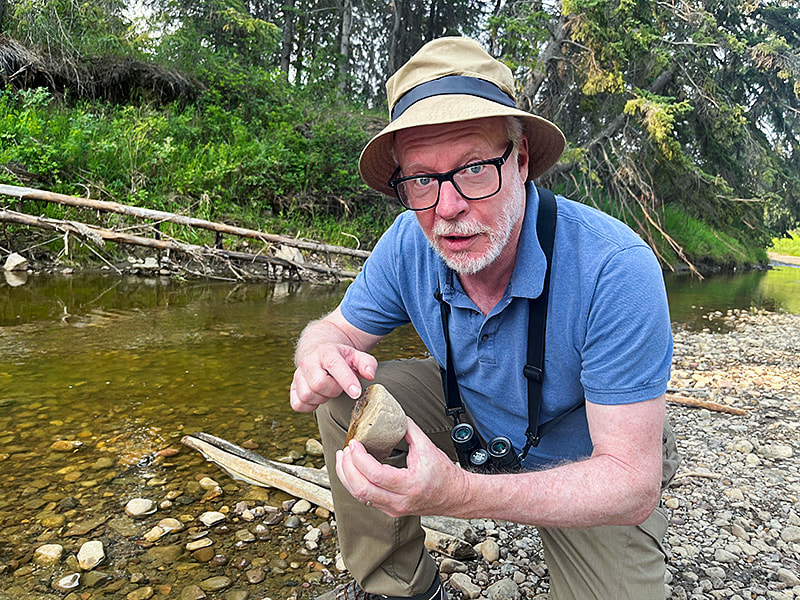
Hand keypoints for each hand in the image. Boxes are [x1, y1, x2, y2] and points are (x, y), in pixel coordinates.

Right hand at [290, 343, 376, 411]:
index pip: (333, 364)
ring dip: (322, 398)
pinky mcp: (293, 387)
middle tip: (339, 386)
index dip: (346, 380)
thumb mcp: (357, 356)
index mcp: (326, 351)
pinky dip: (310, 406)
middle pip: (319, 383)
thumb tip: (370, 375)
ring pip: (307, 395)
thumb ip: (367, 364)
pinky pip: (298, 404)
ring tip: (329, 390)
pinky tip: (318, 398)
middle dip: (334, 390)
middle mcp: (308, 361)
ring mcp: (298, 374)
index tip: (356, 393)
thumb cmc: (342, 359)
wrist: (321, 354)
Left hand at [336, 418, 470, 517]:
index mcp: (410, 484)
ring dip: (347, 477)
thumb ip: (409, 429)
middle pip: (362, 490)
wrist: (455, 496)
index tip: (354, 443)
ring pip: (360, 497)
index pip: (376, 475)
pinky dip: (355, 483)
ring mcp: (394, 509)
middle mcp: (400, 501)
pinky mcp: (390, 510)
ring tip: (343, 459)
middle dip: (347, 469)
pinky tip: (352, 470)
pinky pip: (366, 499)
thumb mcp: (428, 447)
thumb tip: (393, 414)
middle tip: (345, 450)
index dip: (360, 458)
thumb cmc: (444, 474)